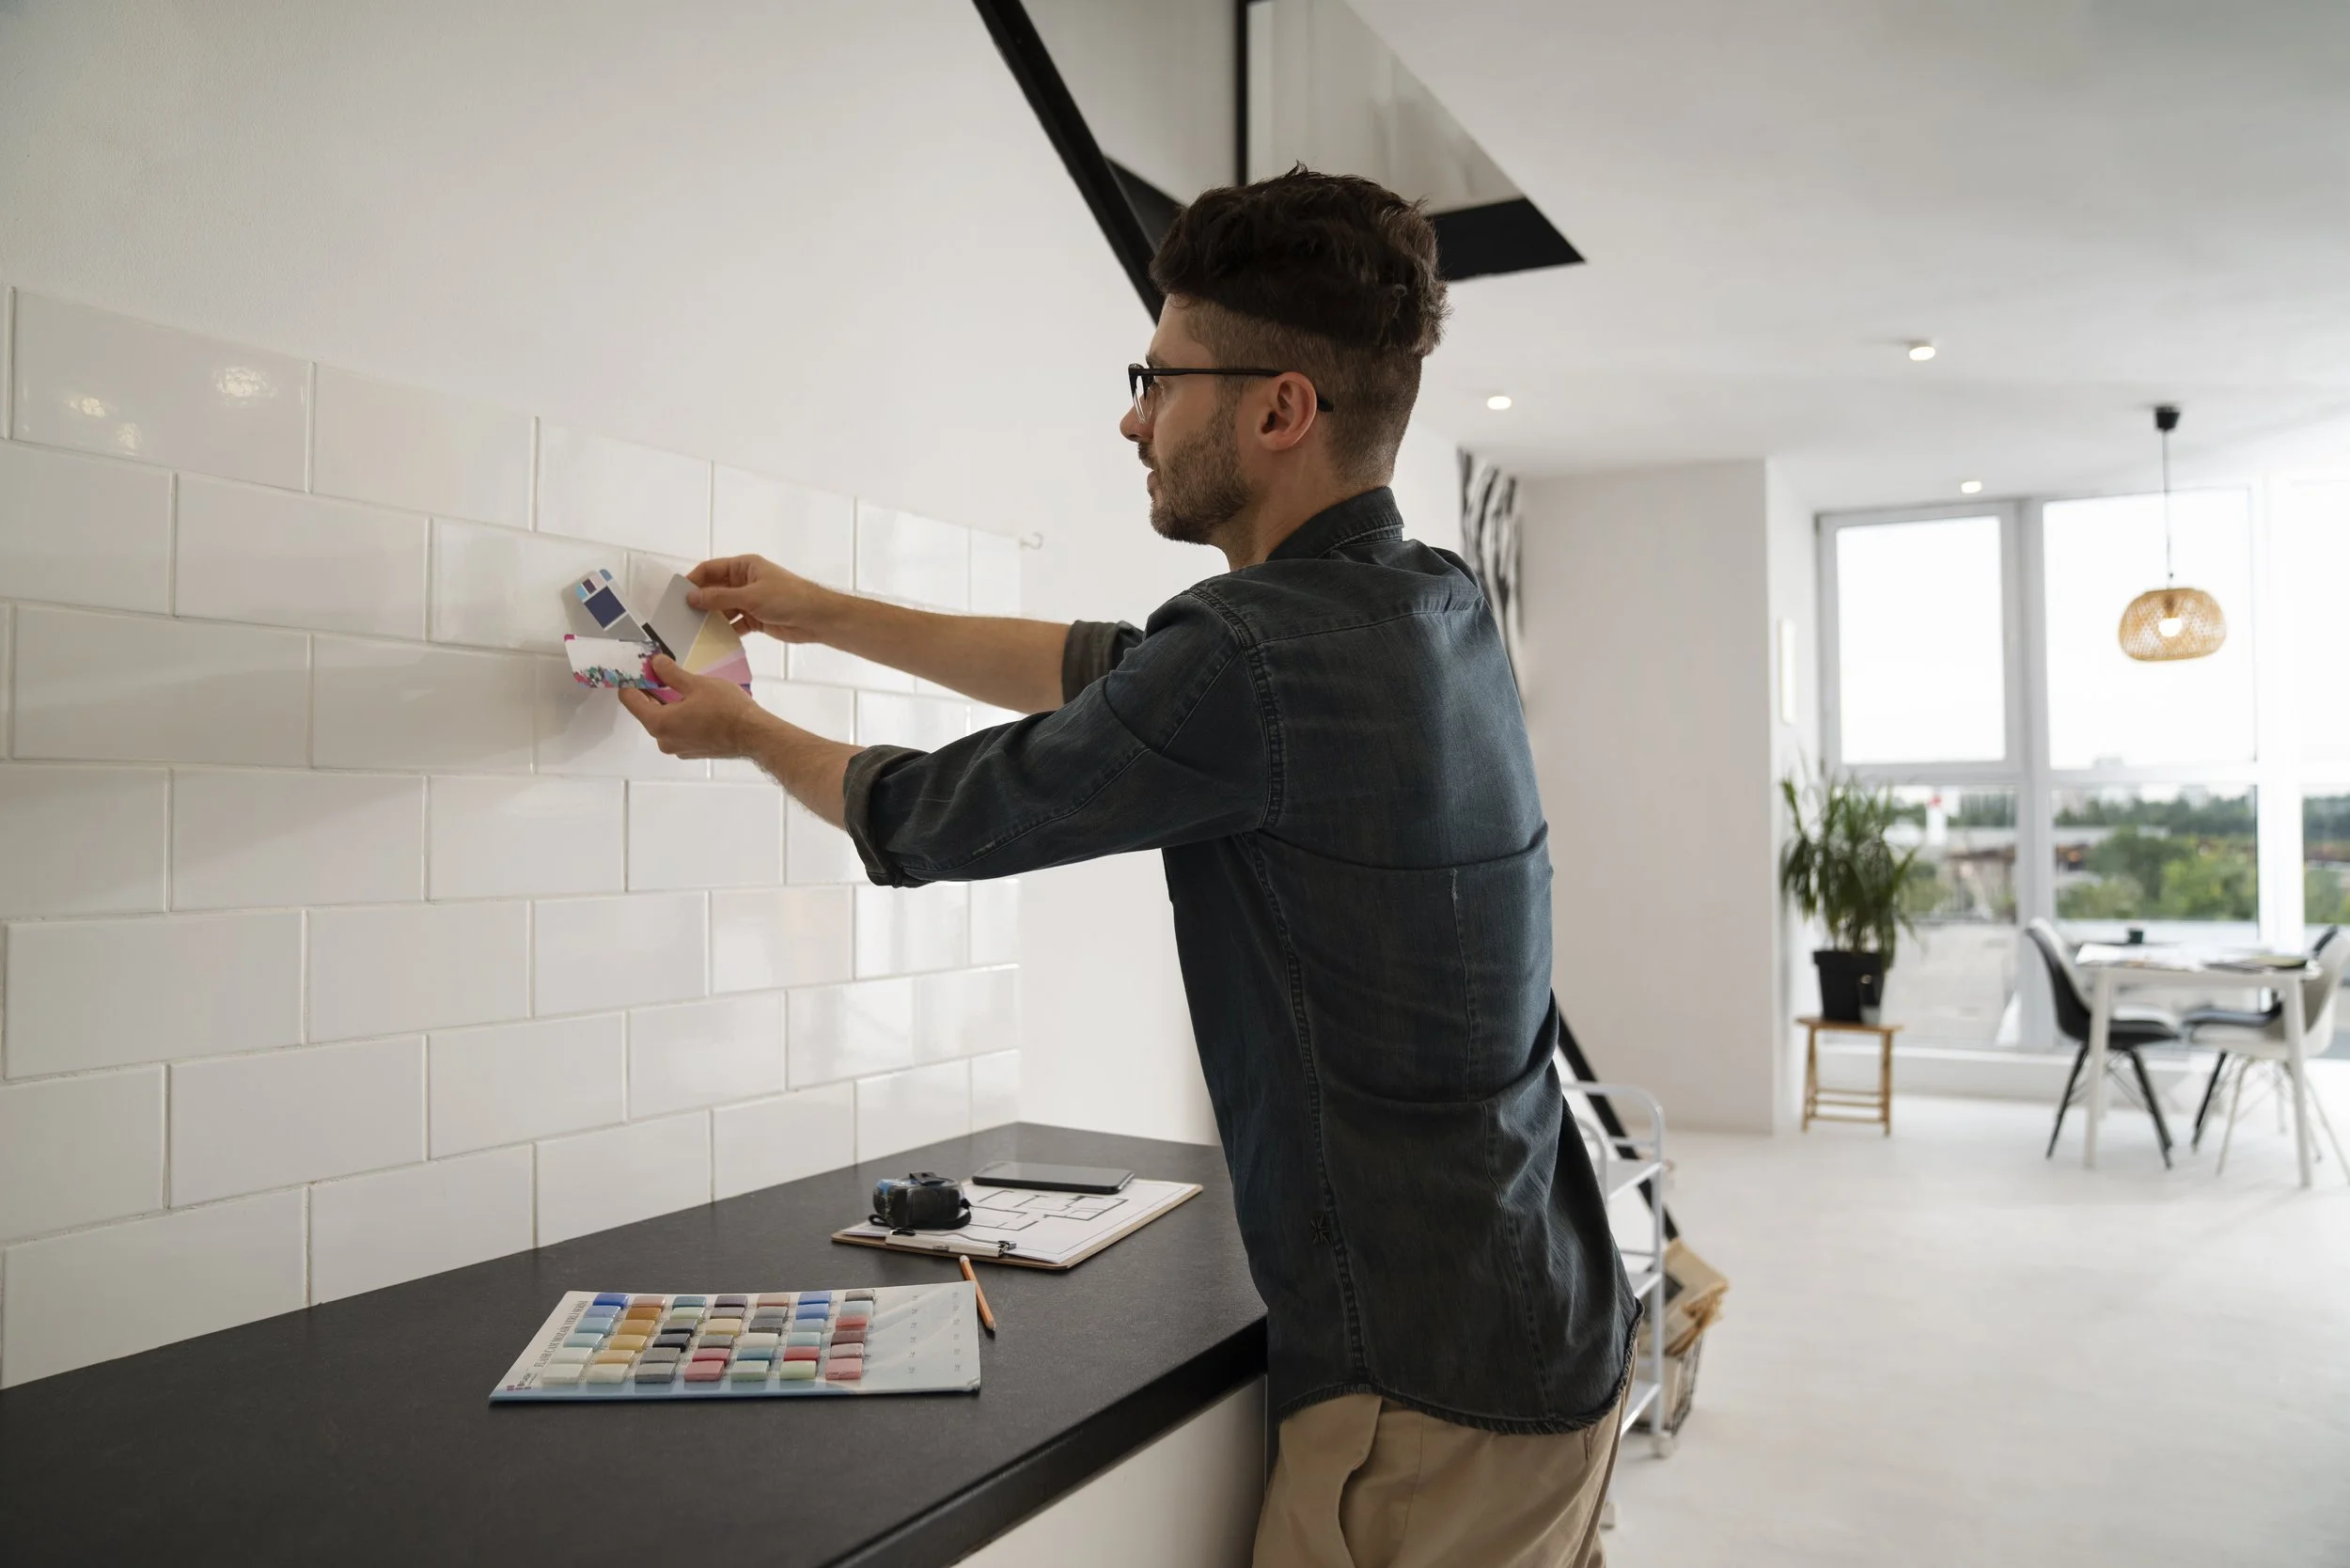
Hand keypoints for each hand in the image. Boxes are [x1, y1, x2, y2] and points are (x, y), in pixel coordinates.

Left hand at [618, 654, 765, 758]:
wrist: (754, 736)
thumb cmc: (727, 710)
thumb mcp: (697, 684)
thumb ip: (671, 673)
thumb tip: (656, 663)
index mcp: (659, 723)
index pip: (630, 699)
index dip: (631, 680)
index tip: (639, 667)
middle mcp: (662, 739)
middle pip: (645, 710)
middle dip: (650, 690)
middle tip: (660, 671)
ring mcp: (676, 748)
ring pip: (663, 720)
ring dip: (666, 703)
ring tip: (680, 686)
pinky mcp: (690, 751)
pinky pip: (676, 730)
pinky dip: (679, 716)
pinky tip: (694, 704)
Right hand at [686, 555, 837, 643]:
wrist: (816, 619)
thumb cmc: (786, 598)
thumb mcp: (750, 596)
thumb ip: (719, 597)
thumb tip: (691, 597)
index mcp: (744, 567)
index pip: (711, 569)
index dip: (693, 580)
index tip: (677, 595)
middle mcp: (745, 581)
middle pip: (715, 590)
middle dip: (700, 602)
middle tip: (680, 617)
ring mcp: (750, 601)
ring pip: (723, 608)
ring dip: (711, 619)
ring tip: (692, 631)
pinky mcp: (756, 618)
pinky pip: (735, 623)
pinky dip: (726, 630)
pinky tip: (713, 640)